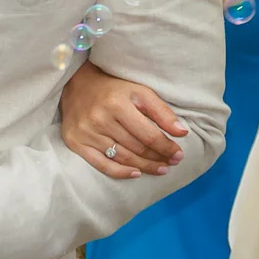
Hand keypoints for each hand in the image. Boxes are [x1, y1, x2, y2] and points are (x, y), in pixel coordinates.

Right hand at [60, 61, 185, 178]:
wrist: (77, 85)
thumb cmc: (114, 89)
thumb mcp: (139, 92)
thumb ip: (161, 111)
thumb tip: (182, 133)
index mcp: (117, 103)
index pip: (149, 134)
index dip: (166, 147)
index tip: (178, 154)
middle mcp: (100, 119)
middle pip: (136, 147)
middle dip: (158, 158)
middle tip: (171, 163)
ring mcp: (87, 133)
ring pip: (123, 158)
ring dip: (144, 167)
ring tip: (160, 169)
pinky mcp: (76, 142)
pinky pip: (102, 165)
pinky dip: (121, 172)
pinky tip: (136, 173)